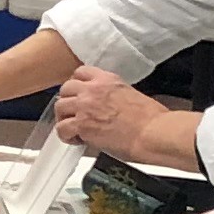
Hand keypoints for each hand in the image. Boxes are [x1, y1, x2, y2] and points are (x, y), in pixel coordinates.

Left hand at [53, 66, 173, 161]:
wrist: (153, 132)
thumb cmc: (151, 120)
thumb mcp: (131, 94)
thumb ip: (112, 95)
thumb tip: (107, 105)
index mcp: (107, 79)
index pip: (80, 72)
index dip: (76, 85)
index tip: (78, 94)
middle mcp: (93, 89)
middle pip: (66, 88)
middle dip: (68, 101)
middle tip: (74, 114)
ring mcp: (86, 106)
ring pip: (59, 107)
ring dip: (64, 118)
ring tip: (74, 129)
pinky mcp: (83, 125)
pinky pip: (62, 128)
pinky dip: (66, 136)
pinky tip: (77, 140)